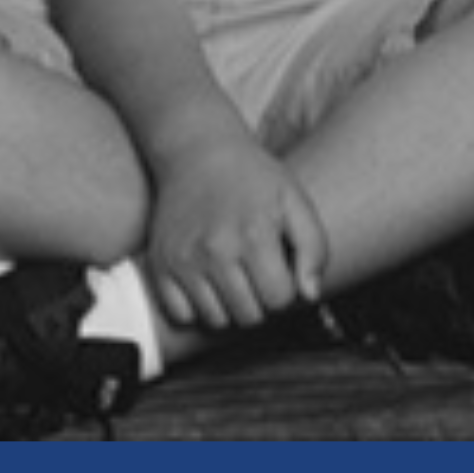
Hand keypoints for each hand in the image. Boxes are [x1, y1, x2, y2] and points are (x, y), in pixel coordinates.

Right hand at [144, 137, 329, 334]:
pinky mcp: (159, 265)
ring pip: (216, 321)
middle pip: (249, 316)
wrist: (198, 151)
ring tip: (233, 274)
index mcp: (255, 235)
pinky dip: (196, 307)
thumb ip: (314, 248)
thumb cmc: (253, 178)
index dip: (285, 287)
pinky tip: (207, 281)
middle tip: (257, 271)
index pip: (280, 299)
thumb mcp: (295, 200)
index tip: (279, 267)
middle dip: (260, 300)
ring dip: (230, 306)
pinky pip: (181, 315)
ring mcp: (183, 260)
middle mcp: (215, 251)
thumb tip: (309, 295)